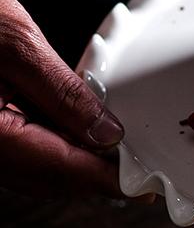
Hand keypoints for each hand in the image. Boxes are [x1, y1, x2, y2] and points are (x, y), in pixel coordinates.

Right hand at [0, 0, 122, 196]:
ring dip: (76, 158)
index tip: (144, 181)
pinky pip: (21, 152)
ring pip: (36, 170)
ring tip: (110, 137)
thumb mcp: (16, 46)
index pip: (59, 169)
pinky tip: (74, 123)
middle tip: (137, 158)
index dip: (107, 179)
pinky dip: (53, 143)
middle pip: (49, 179)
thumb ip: (64, 94)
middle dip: (95, 172)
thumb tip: (107, 133)